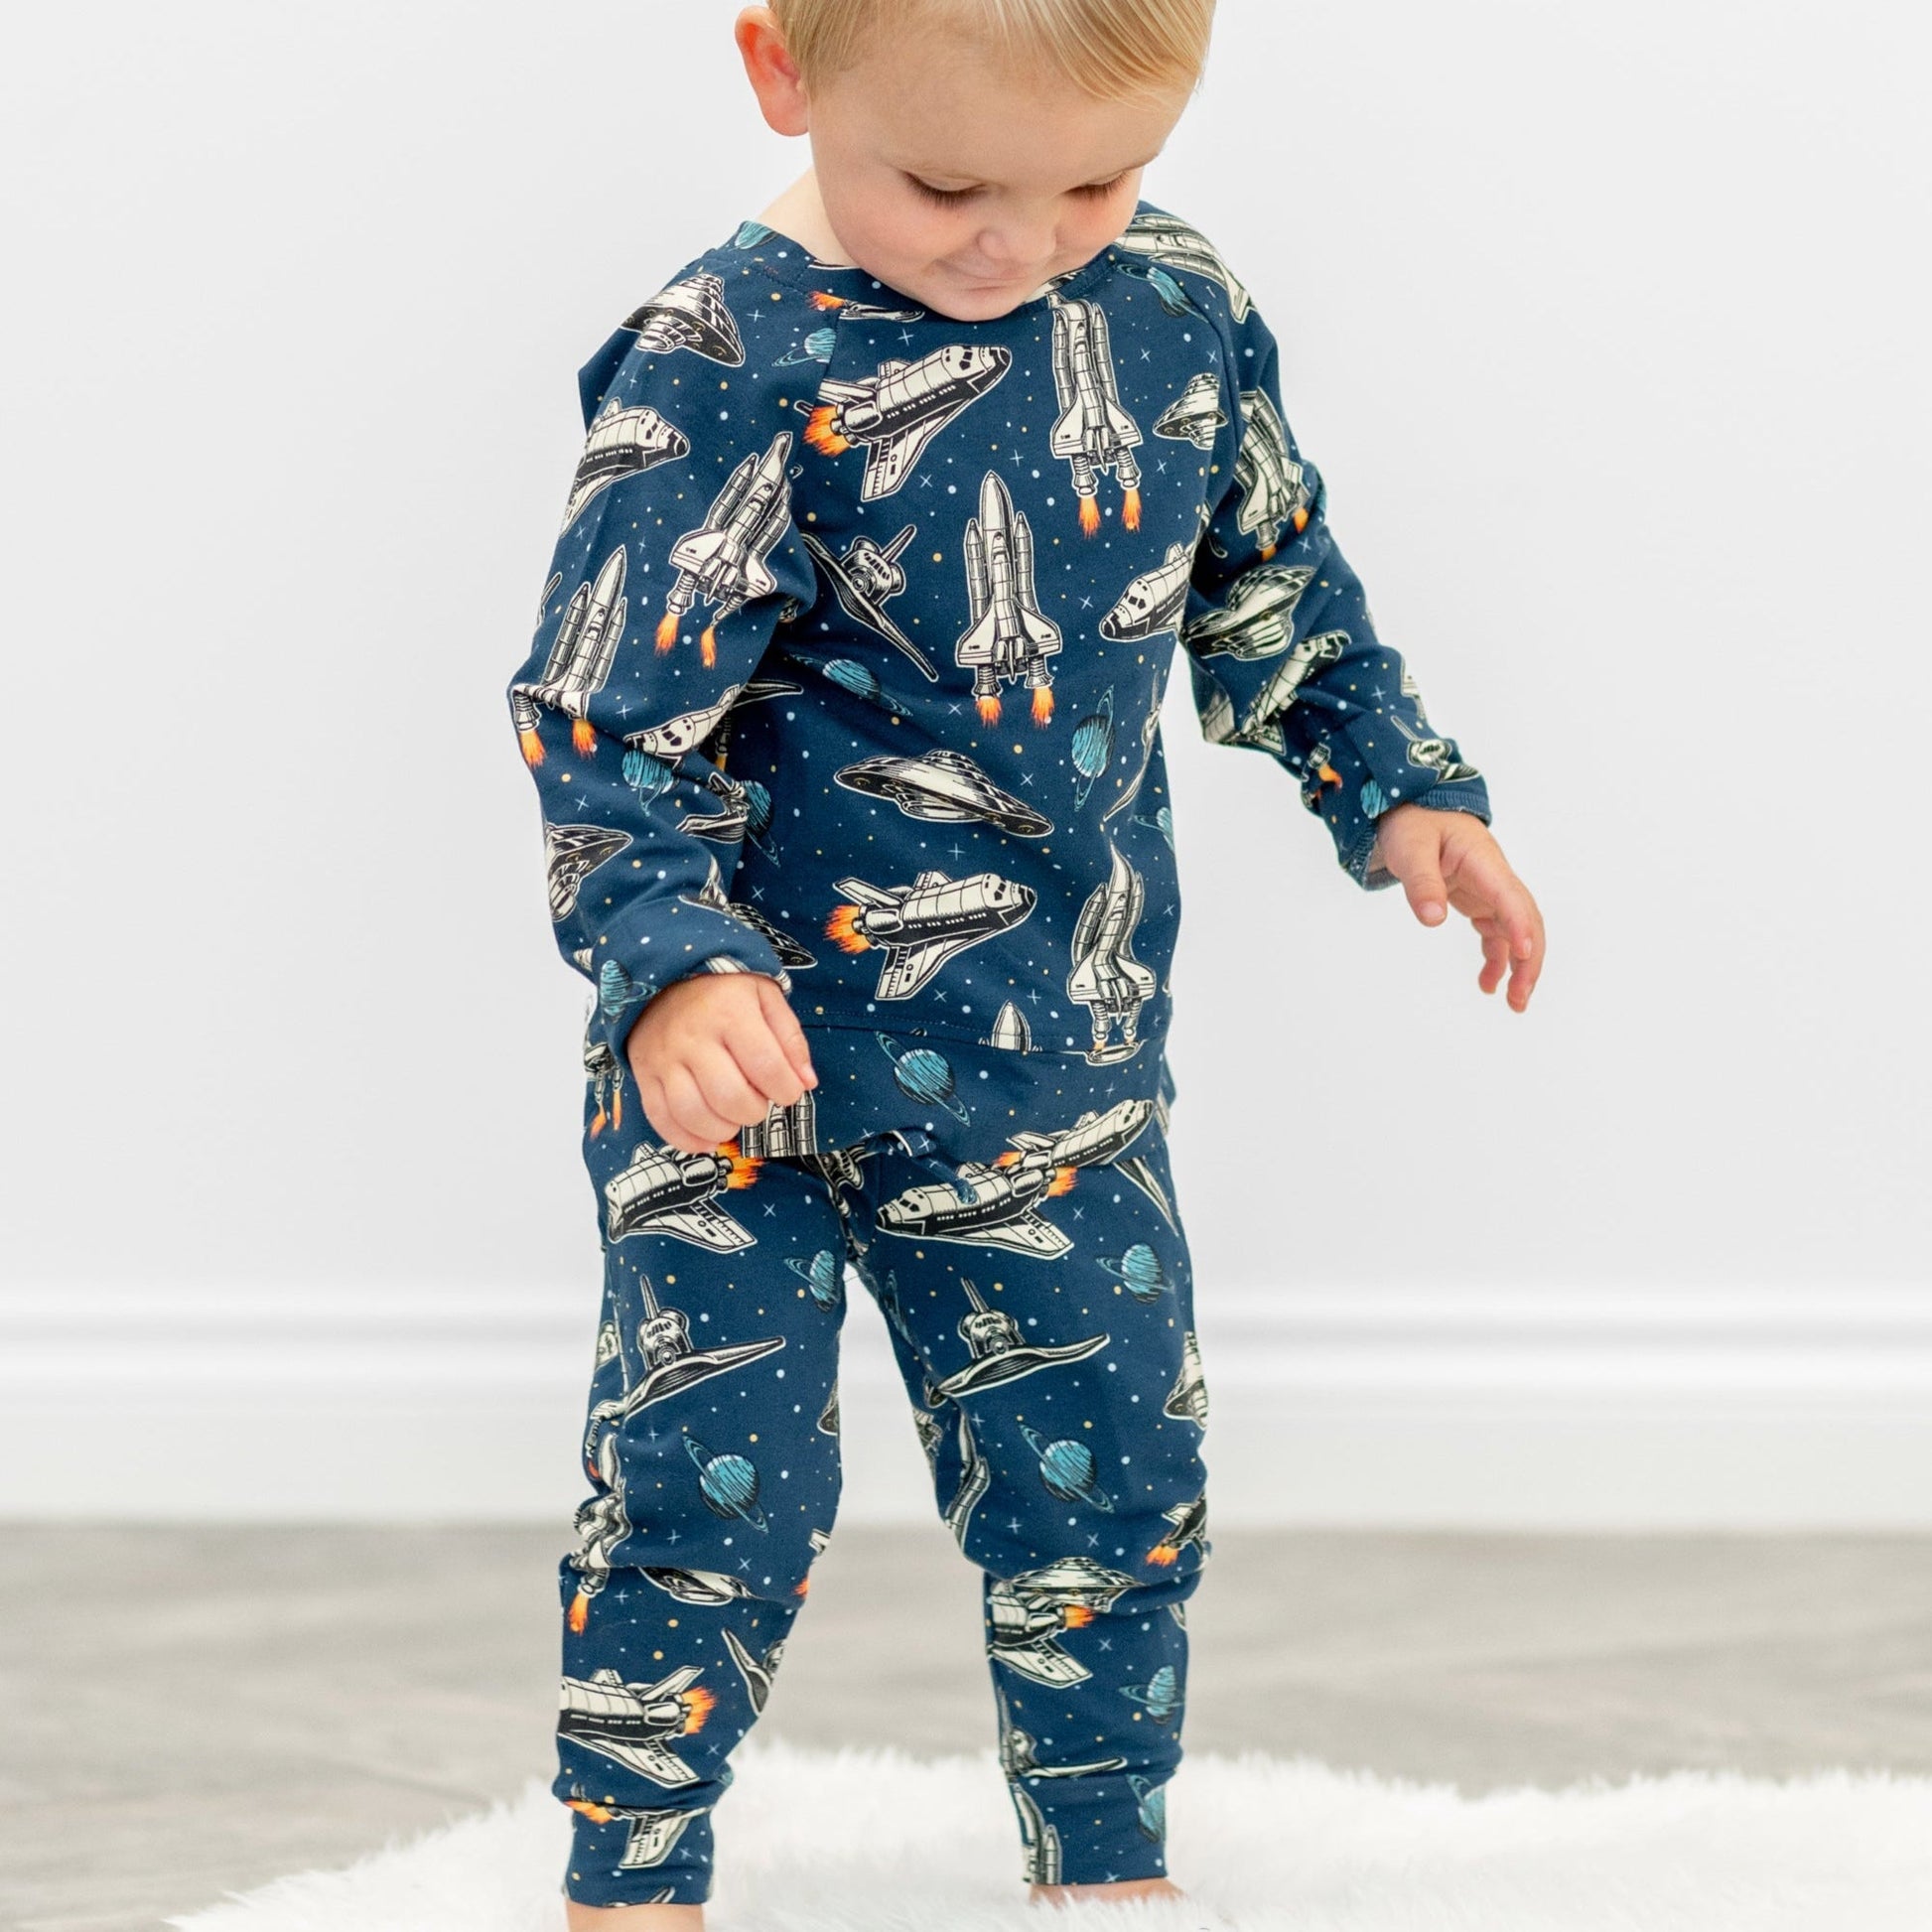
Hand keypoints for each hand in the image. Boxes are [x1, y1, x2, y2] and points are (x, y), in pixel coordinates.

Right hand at [624, 973, 818, 1151]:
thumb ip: (790, 1038)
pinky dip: (687, 1139)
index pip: (766, 1066)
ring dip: (723, 1129)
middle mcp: (693, 1036)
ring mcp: (664, 1058)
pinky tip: (709, 1138)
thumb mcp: (765, 997)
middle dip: (755, 1111)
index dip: (786, 1090)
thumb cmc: (724, 990)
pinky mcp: (644, 1074)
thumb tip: (806, 1082)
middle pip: (729, 1096)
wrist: (663, 977)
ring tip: (734, 1119)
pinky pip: (661, 1118)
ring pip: (693, 1113)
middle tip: (758, 1103)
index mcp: (729, 1012)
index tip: (788, 1091)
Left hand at [1369, 805, 1544, 1011]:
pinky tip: (1488, 983)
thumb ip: (1421, 883)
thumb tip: (1433, 919)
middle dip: (1529, 959)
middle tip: (1520, 997)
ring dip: (1519, 966)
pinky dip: (1496, 959)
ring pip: (1515, 932)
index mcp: (1483, 861)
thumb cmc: (1413, 823)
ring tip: (1512, 1002)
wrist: (1413, 809)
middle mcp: (1495, 878)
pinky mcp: (1478, 901)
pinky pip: (1495, 934)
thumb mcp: (1410, 849)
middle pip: (1525, 920)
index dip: (1519, 925)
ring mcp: (1489, 891)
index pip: (1509, 896)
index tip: (1524, 953)